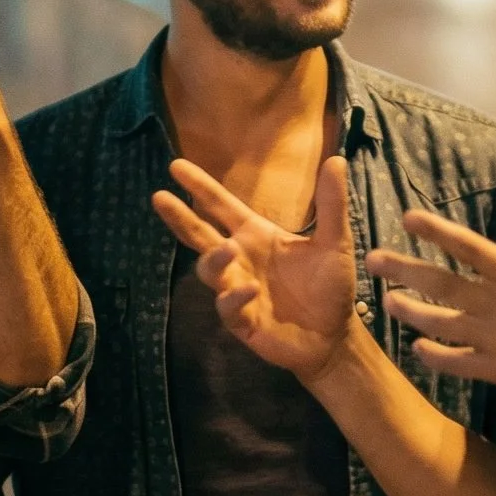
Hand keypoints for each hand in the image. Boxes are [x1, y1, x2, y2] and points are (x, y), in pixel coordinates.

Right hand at [152, 155, 355, 383]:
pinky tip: (250, 289)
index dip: (200, 186)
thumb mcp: (335, 241)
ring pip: (209, 271)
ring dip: (215, 260)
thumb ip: (332, 204)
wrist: (334, 336)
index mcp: (255, 234)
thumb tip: (336, 160)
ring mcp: (236, 290)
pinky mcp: (242, 321)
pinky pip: (228, 308)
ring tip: (228, 250)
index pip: (221, 206)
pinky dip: (235, 297)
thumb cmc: (330, 285)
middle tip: (159, 197)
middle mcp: (240, 259)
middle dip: (180, 217)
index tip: (177, 166)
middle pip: (200, 235)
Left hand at [367, 170, 495, 408]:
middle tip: (373, 259)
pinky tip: (418, 347)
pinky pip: (456, 362)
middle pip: (442, 284)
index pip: (468, 247)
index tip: (409, 218)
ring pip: (440, 324)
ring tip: (386, 301)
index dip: (436, 231)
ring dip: (410, 312)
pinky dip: (434, 356)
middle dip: (404, 270)